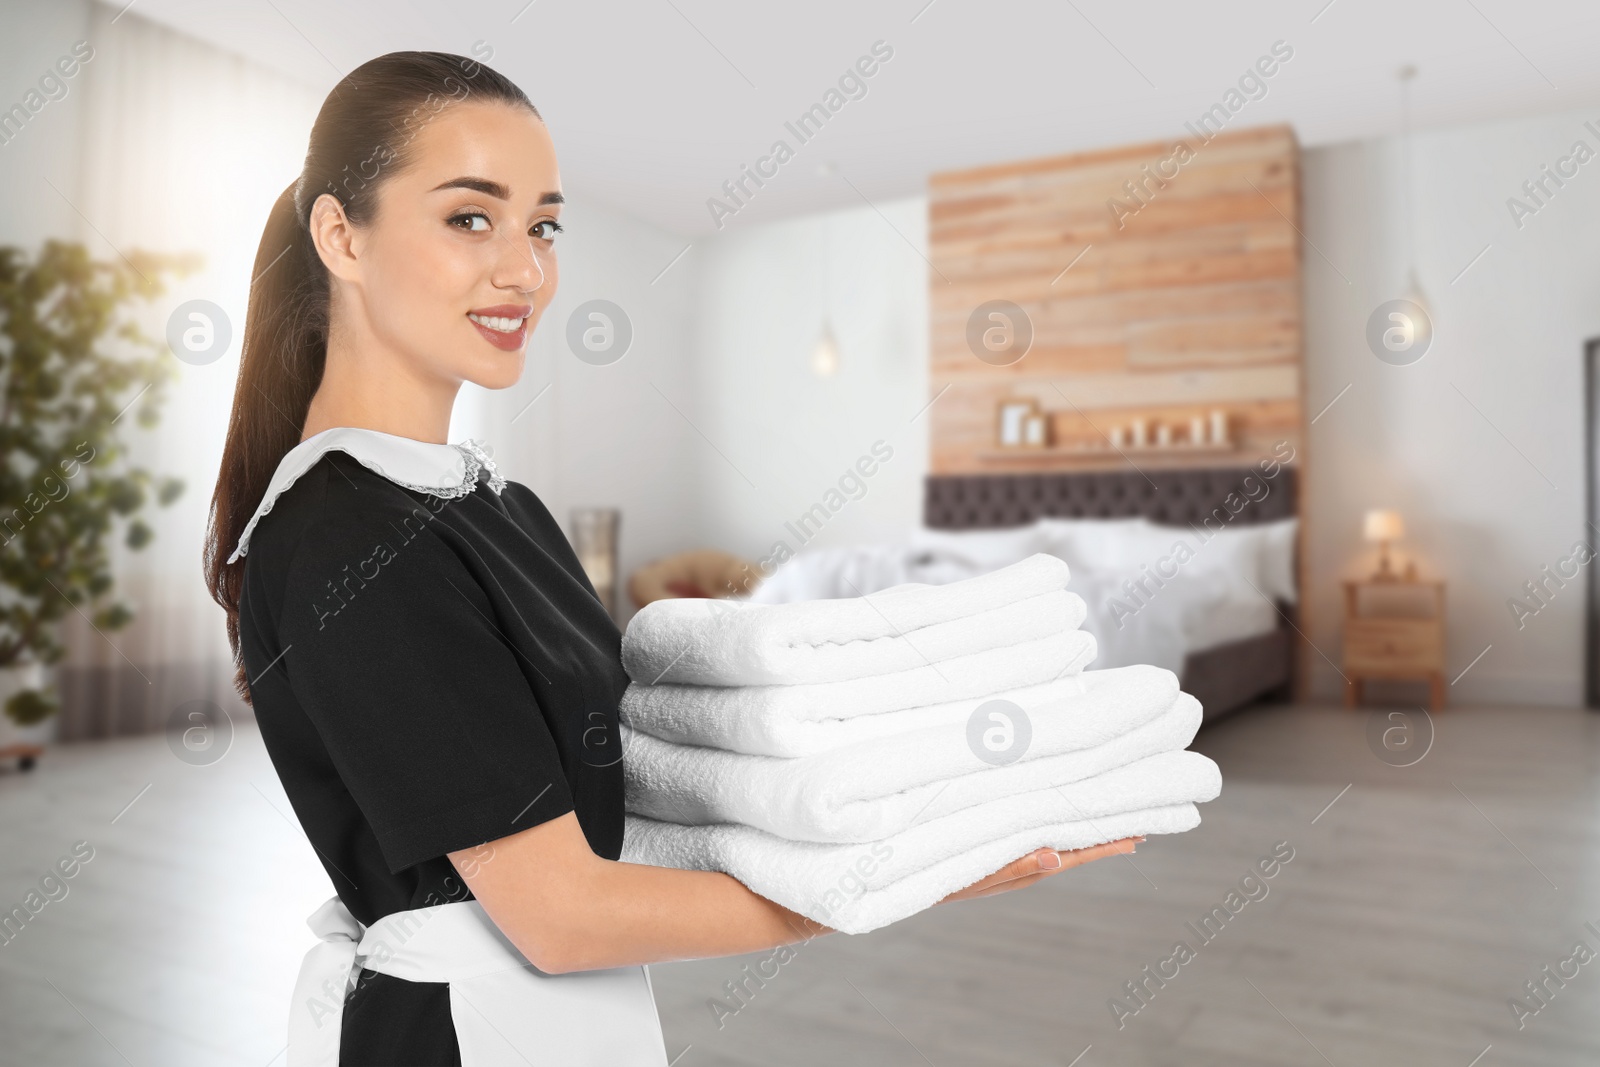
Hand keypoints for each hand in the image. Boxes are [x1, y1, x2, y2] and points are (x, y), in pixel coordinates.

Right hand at [938, 837, 1142, 903]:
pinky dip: (1057, 831)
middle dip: (1105, 839)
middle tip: (1140, 830)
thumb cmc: (947, 878)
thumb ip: (1016, 865)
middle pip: (1075, 850)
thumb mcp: (982, 874)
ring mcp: (1017, 860)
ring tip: (1109, 825)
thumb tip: (1056, 857)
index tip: (1137, 838)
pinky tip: (1060, 825)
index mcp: (1029, 868)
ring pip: (1059, 844)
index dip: (1106, 845)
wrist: (918, 879)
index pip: (1077, 855)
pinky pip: (1039, 839)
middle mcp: (1029, 865)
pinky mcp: (1004, 853)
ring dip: (1084, 834)